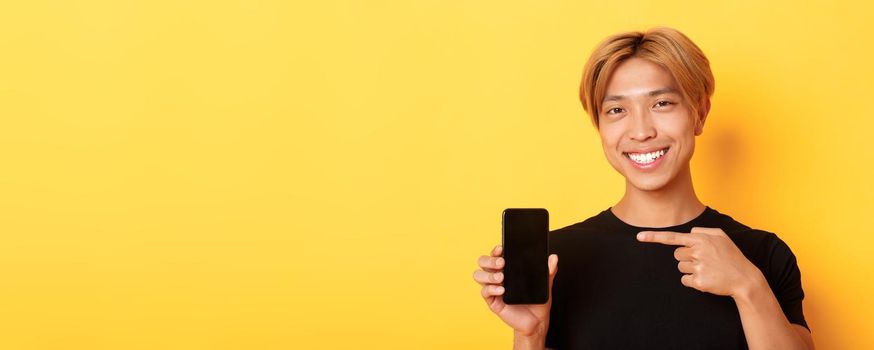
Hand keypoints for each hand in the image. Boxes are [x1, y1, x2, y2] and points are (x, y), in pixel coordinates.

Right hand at [473, 245, 558, 336]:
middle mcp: (497, 276)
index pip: (496, 255)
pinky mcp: (493, 301)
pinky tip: (501, 290)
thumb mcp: (545, 284)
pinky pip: (485, 292)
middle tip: (502, 262)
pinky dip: (491, 289)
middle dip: (489, 260)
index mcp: (507, 269)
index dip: (495, 250)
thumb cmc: (537, 301)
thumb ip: (548, 271)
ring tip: (501, 277)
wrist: (537, 321)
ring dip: (488, 275)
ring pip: (479, 275)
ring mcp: (493, 288)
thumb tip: (554, 258)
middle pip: (483, 262)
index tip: (501, 248)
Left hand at [636, 227, 764, 297]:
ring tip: (708, 269)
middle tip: (704, 260)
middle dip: (687, 257)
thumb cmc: (732, 257)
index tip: (639, 236)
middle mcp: (697, 252)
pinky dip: (692, 281)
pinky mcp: (698, 282)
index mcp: (701, 240)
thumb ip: (703, 231)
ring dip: (691, 269)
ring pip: (680, 267)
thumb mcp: (722, 237)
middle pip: (676, 254)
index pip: (673, 237)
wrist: (745, 279)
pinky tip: (706, 279)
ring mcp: (698, 267)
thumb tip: (689, 233)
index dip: (654, 237)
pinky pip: (684, 280)